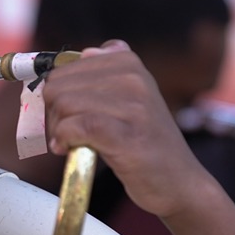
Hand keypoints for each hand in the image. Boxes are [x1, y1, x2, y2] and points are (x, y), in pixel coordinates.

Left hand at [42, 40, 211, 218]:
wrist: (179, 182)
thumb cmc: (145, 143)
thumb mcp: (131, 99)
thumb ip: (107, 75)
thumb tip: (86, 52)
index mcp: (129, 63)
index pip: (63, 69)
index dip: (57, 95)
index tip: (68, 115)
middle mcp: (133, 77)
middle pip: (58, 86)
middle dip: (55, 113)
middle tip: (67, 134)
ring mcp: (133, 105)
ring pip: (63, 105)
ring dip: (58, 129)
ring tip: (71, 143)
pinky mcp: (126, 134)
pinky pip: (75, 126)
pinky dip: (64, 140)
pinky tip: (68, 150)